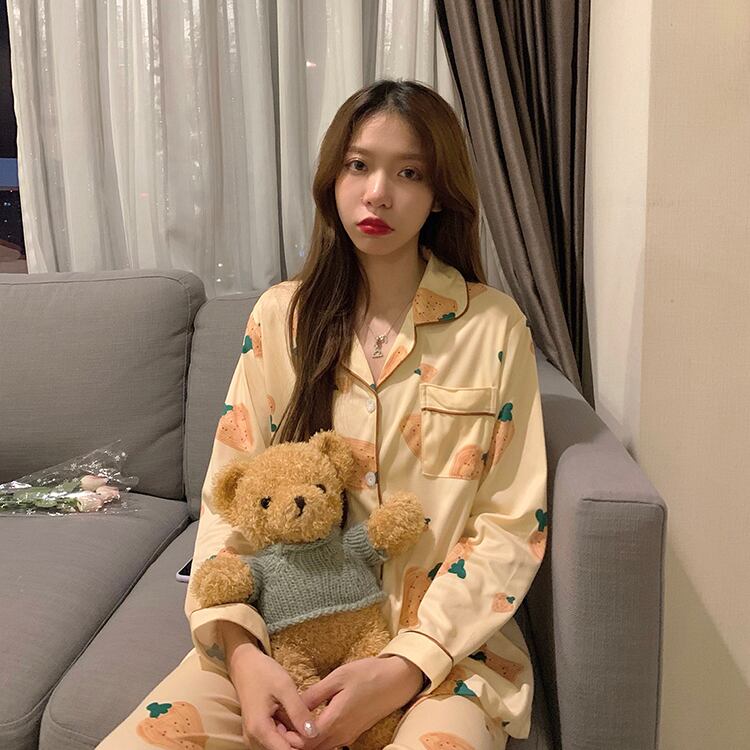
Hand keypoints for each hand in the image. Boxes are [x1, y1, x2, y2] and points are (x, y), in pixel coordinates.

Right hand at [221, 623, 319, 749]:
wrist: (245, 664)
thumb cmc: (263, 672)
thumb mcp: (284, 687)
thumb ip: (298, 711)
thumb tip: (313, 734)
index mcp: (259, 729)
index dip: (303, 742)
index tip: (313, 727)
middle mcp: (253, 738)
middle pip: (284, 749)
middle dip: (299, 737)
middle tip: (308, 716)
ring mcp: (254, 736)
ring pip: (281, 745)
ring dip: (294, 734)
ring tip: (301, 713)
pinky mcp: (258, 732)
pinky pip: (276, 738)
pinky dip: (288, 730)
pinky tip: (294, 714)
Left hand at [280, 656, 423, 749]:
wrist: (396, 681)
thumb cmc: (368, 674)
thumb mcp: (339, 676)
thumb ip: (315, 694)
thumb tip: (293, 705)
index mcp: (335, 720)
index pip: (305, 742)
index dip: (289, 738)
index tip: (277, 724)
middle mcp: (341, 734)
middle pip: (311, 749)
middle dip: (294, 741)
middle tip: (280, 725)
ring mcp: (348, 735)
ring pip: (321, 748)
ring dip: (305, 741)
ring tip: (291, 724)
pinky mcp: (353, 732)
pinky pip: (330, 743)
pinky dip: (317, 739)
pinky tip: (310, 724)